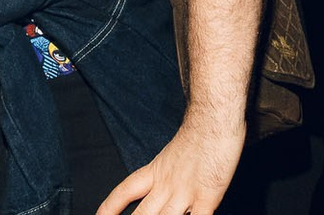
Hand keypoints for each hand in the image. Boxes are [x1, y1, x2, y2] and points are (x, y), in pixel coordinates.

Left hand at [97, 118, 242, 214]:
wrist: (213, 118)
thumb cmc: (200, 132)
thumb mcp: (174, 153)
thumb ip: (169, 173)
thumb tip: (169, 189)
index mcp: (156, 171)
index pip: (125, 191)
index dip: (110, 207)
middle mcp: (166, 185)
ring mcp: (185, 192)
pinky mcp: (206, 197)